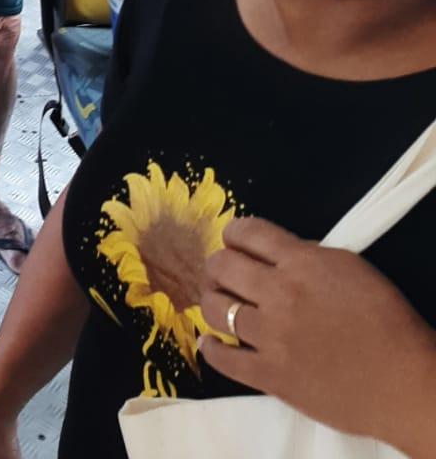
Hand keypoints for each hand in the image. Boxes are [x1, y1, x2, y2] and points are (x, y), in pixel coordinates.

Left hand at [198, 217, 435, 447]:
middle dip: (218, 265)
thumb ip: (308, 255)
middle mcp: (279, 294)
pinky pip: (223, 360)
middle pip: (222, 266)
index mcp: (301, 262)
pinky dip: (211, 348)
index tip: (233, 241)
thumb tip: (278, 253)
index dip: (234, 233)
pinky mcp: (271, 376)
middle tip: (222, 273)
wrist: (404, 382)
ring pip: (215, 308)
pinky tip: (211, 342)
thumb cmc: (387, 322)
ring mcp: (272, 337)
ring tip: (217, 303)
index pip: (248, 232)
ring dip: (211, 301)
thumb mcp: (350, 268)